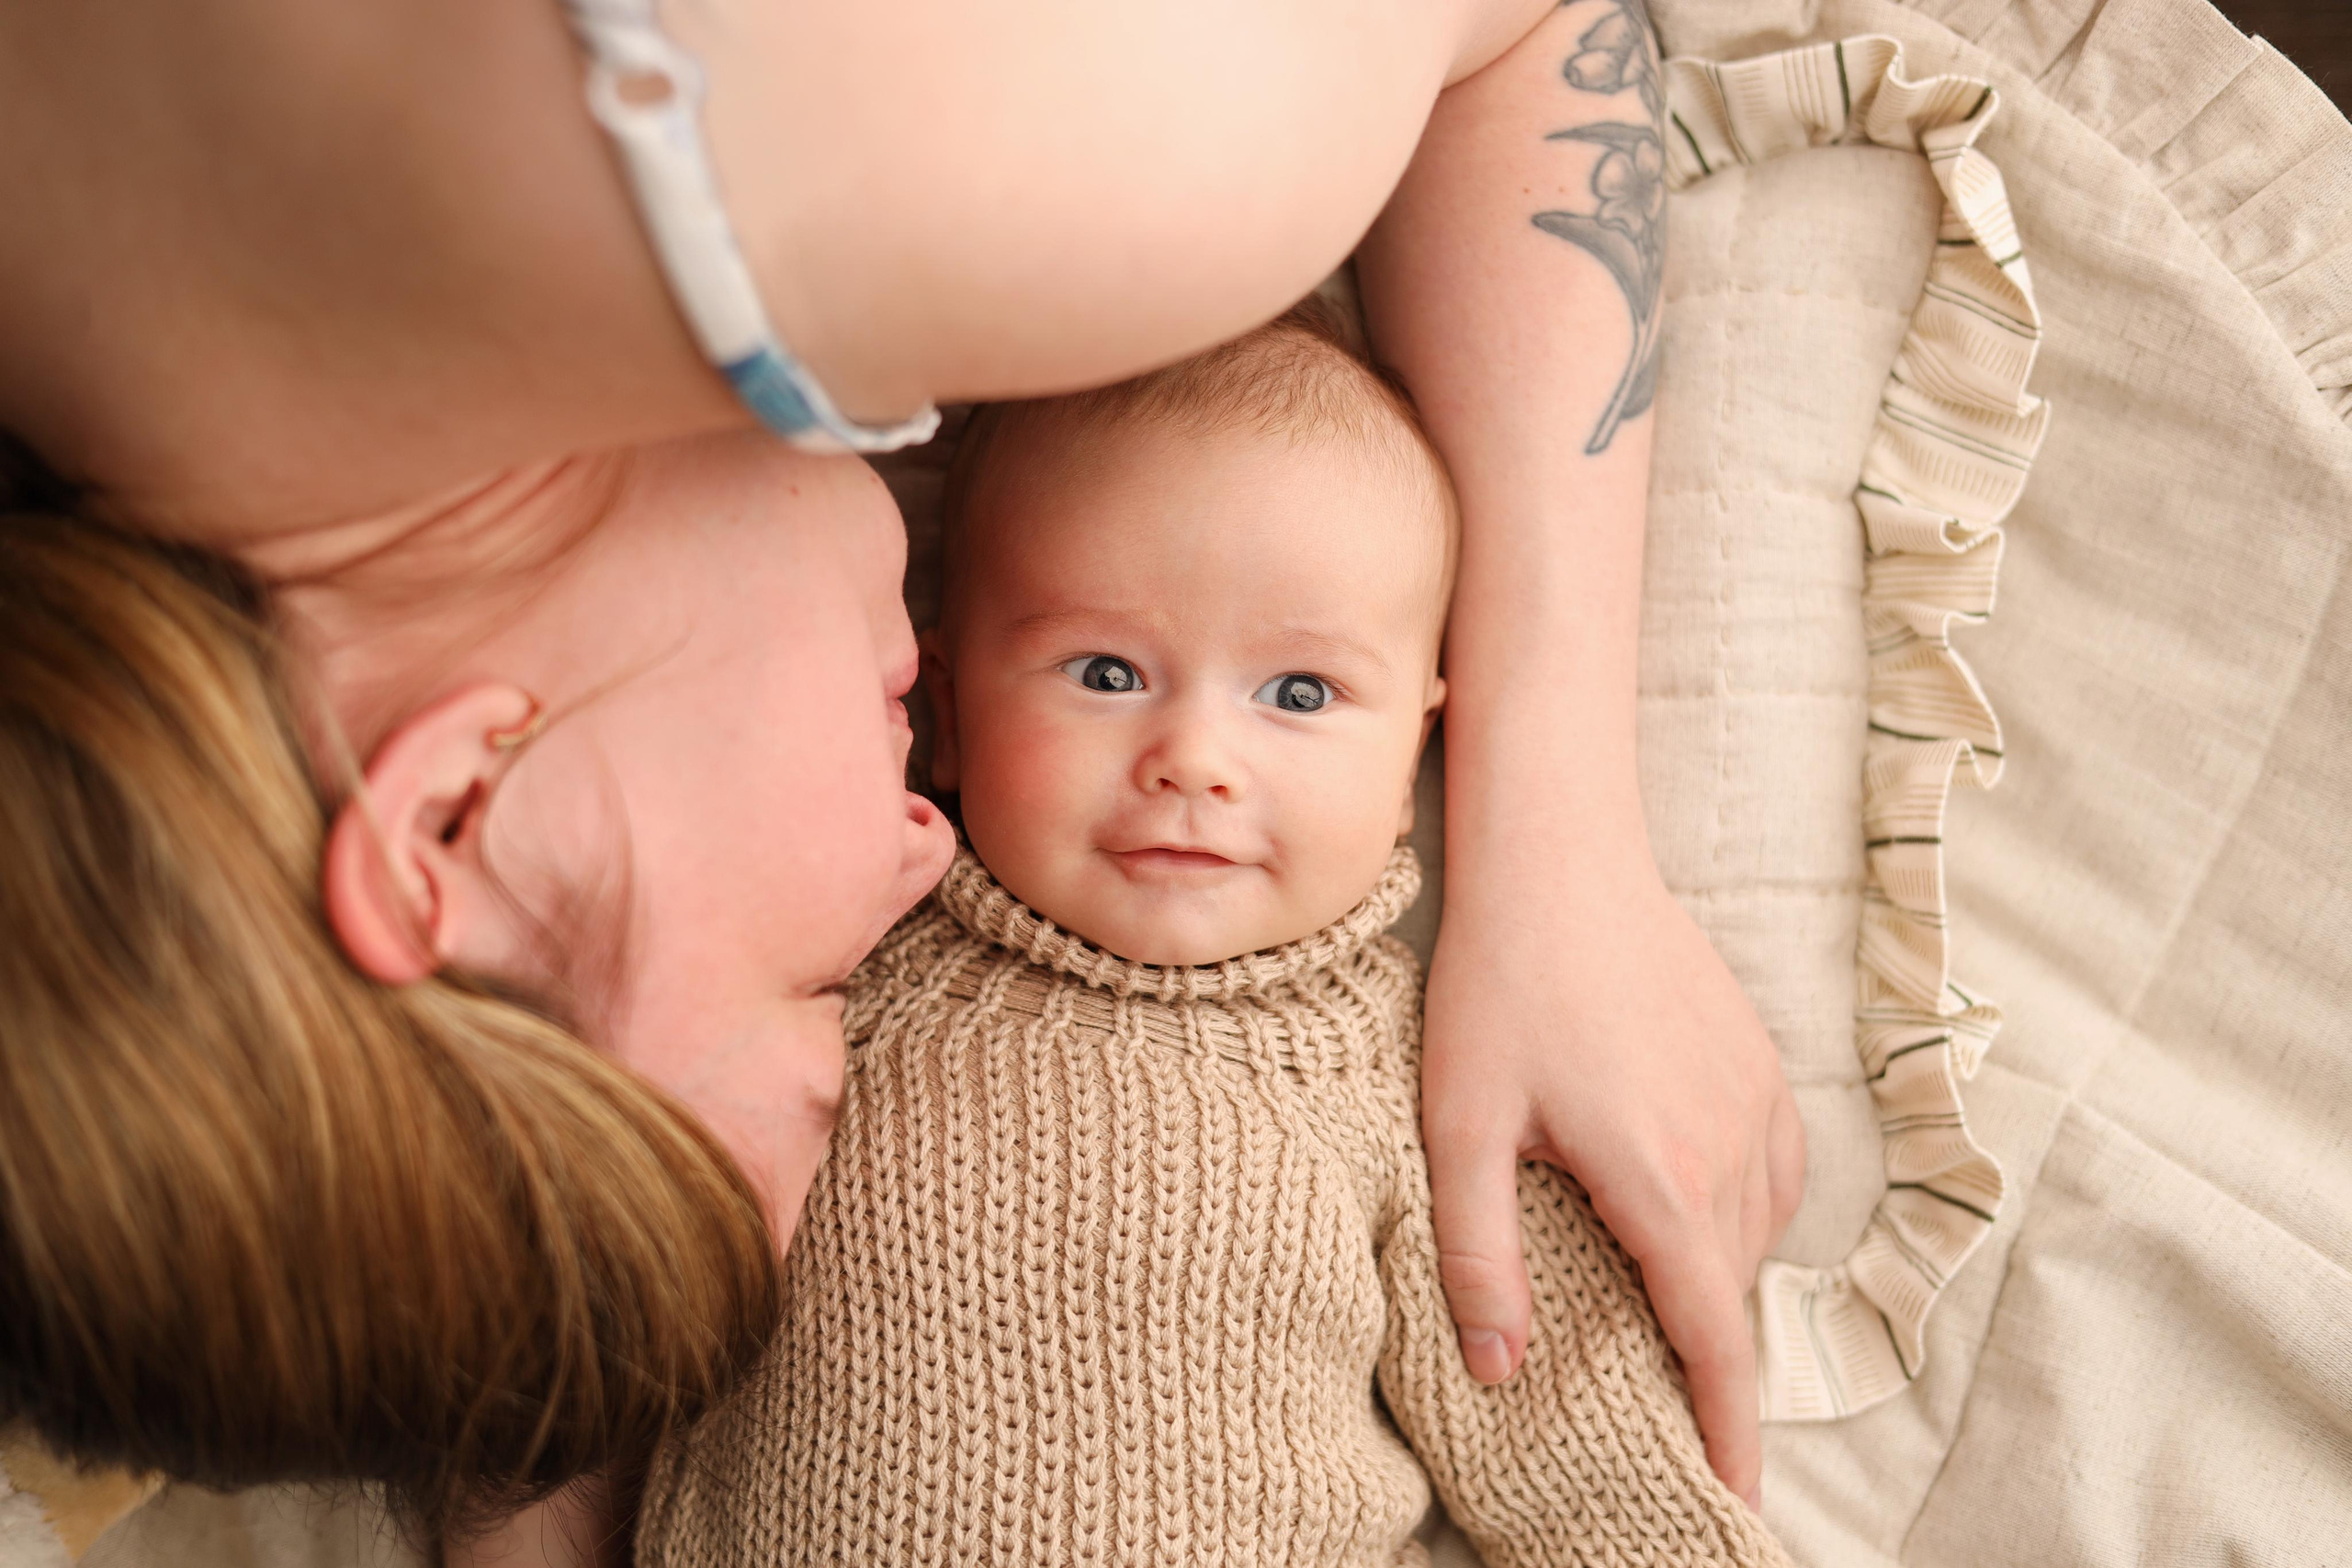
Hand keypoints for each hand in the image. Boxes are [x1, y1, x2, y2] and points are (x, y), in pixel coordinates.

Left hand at [1420, 848, 1804, 1507]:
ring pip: (1754, 1237)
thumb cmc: (1500, 987)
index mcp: (1662, 1180)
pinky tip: (1681, 1205)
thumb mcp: (1459, 1125)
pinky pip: (1773, 1176)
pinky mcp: (1763, 1065)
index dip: (1726, 1433)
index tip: (1734, 1503)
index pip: (1711, 1340)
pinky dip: (1736, 1215)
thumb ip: (1478, 1255)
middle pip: (1727, 1293)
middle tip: (1642, 1390)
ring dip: (1711, 1279)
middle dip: (1698, 1355)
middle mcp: (1732, 1149)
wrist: (1560, 861)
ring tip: (1648, 1296)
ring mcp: (1760, 1101)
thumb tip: (1500, 1369)